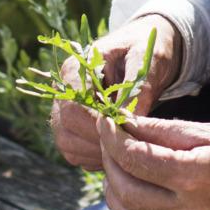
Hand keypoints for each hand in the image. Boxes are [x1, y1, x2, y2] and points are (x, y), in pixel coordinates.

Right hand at [49, 13, 183, 171]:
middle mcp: (62, 90)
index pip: (74, 106)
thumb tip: (129, 122)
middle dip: (101, 140)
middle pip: (67, 127)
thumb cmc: (146, 51)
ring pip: (68, 144)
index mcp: (76, 68)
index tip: (129, 130)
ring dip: (98, 152)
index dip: (99, 124)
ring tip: (129, 145)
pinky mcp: (71, 128)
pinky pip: (75, 153)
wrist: (146, 53)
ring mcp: (63, 110)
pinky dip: (96, 158)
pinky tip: (120, 149)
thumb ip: (137, 88)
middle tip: (133, 142)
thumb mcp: (147, 60)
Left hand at [95, 113, 209, 209]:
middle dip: (109, 162)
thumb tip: (124, 124)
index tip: (106, 120)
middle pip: (126, 191)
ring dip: (115, 193)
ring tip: (118, 167)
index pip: (134, 158)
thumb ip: (163, 130)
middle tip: (110, 140)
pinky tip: (135, 197)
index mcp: (194, 175)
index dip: (112, 137)